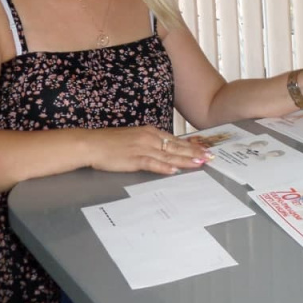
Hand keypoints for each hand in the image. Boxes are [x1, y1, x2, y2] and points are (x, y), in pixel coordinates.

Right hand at [85, 126, 211, 175]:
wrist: (92, 143)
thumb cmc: (111, 142)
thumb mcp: (134, 138)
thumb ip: (149, 143)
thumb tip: (163, 150)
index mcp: (149, 132)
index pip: (175, 140)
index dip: (191, 146)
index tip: (204, 149)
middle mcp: (149, 138)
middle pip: (176, 146)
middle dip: (194, 152)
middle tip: (210, 157)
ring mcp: (142, 148)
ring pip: (168, 155)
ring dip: (185, 159)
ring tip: (199, 163)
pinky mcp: (133, 159)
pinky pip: (152, 163)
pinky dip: (164, 167)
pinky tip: (174, 170)